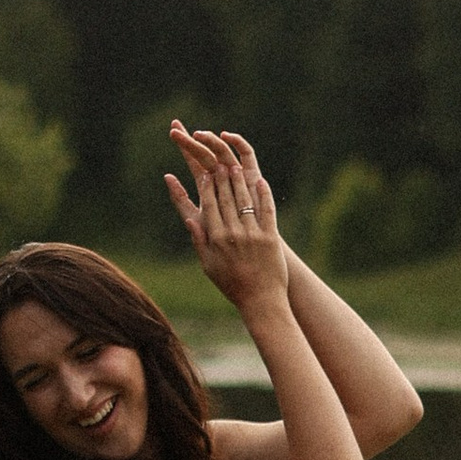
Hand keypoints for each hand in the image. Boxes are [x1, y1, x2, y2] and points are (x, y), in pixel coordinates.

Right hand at [168, 124, 285, 317]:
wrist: (261, 301)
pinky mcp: (271, 237)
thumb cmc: (231, 283)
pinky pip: (266, 210)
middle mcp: (233, 233)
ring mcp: (252, 234)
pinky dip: (263, 194)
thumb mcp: (208, 264)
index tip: (203, 169)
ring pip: (244, 200)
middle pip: (224, 197)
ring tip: (234, 166)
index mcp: (215, 238)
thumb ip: (199, 239)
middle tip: (216, 158)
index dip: (206, 184)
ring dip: (238, 180)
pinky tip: (260, 180)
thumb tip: (190, 218)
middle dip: (219, 175)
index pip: (208, 204)